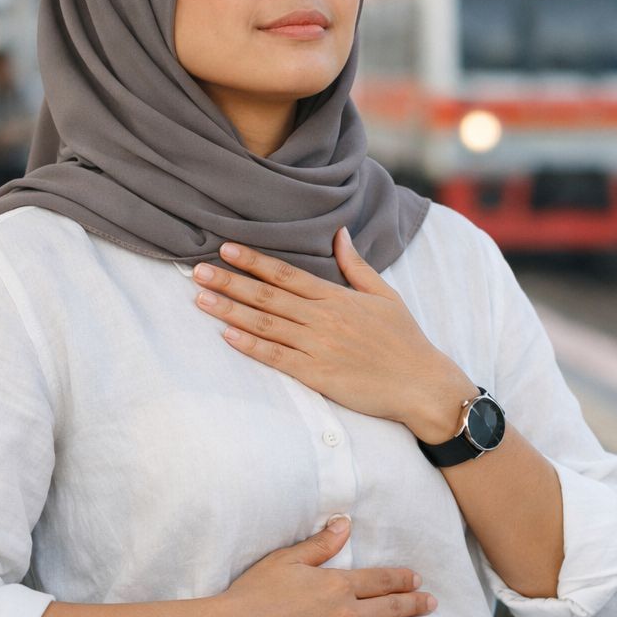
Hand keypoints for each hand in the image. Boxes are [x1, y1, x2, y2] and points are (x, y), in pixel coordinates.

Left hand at [191, 228, 474, 440]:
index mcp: (337, 297)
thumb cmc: (405, 340)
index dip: (253, 261)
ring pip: (265, 324)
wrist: (421, 383)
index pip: (286, 275)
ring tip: (200, 298)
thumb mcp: (384, 295)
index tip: (225, 248)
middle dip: (229, 281)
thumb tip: (339, 233)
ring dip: (230, 311)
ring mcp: (318, 346)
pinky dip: (250, 346)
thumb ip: (356, 266)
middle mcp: (323, 318)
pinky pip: (277, 358)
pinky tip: (226, 336)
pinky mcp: (317, 375)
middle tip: (195, 270)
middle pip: (267, 296)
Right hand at [213, 517, 436, 616]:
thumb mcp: (286, 560)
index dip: (402, 579)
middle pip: (391, 608)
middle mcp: (347, 616)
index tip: (416, 579)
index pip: (381, 581)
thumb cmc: (254, 595)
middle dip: (415, 604)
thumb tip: (344, 524)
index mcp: (337, 585)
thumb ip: (320, 545)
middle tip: (432, 602)